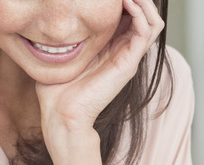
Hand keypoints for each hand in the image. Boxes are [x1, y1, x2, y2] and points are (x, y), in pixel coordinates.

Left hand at [36, 0, 164, 139]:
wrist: (61, 114)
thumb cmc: (56, 88)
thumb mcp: (61, 52)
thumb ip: (65, 35)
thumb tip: (51, 17)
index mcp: (110, 46)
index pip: (130, 14)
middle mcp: (124, 49)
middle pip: (145, 14)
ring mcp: (129, 56)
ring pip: (153, 21)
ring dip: (143, 1)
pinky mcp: (129, 63)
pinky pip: (146, 32)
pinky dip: (139, 13)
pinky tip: (125, 2)